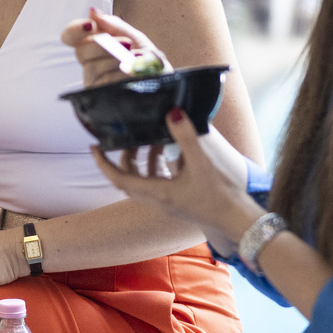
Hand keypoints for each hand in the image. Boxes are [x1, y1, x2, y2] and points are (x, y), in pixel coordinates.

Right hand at [60, 7, 166, 88]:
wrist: (163, 82)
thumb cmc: (147, 60)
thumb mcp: (135, 38)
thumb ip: (114, 25)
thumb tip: (92, 11)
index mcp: (94, 44)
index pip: (70, 36)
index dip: (74, 29)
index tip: (90, 25)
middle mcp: (90, 62)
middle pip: (80, 51)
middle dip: (103, 45)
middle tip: (127, 44)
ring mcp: (94, 81)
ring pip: (91, 67)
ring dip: (115, 59)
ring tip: (136, 58)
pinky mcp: (101, 96)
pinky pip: (104, 82)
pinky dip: (122, 74)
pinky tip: (134, 72)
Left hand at [93, 109, 257, 256]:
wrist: (238, 220)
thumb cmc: (221, 195)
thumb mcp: (202, 163)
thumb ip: (186, 136)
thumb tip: (171, 112)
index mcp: (157, 193)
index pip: (118, 179)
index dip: (103, 163)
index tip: (94, 147)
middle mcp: (157, 201)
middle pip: (127, 179)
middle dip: (122, 157)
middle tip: (125, 136)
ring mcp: (167, 204)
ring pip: (142, 181)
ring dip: (141, 160)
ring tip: (151, 139)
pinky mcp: (177, 203)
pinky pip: (157, 183)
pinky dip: (156, 167)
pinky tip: (170, 152)